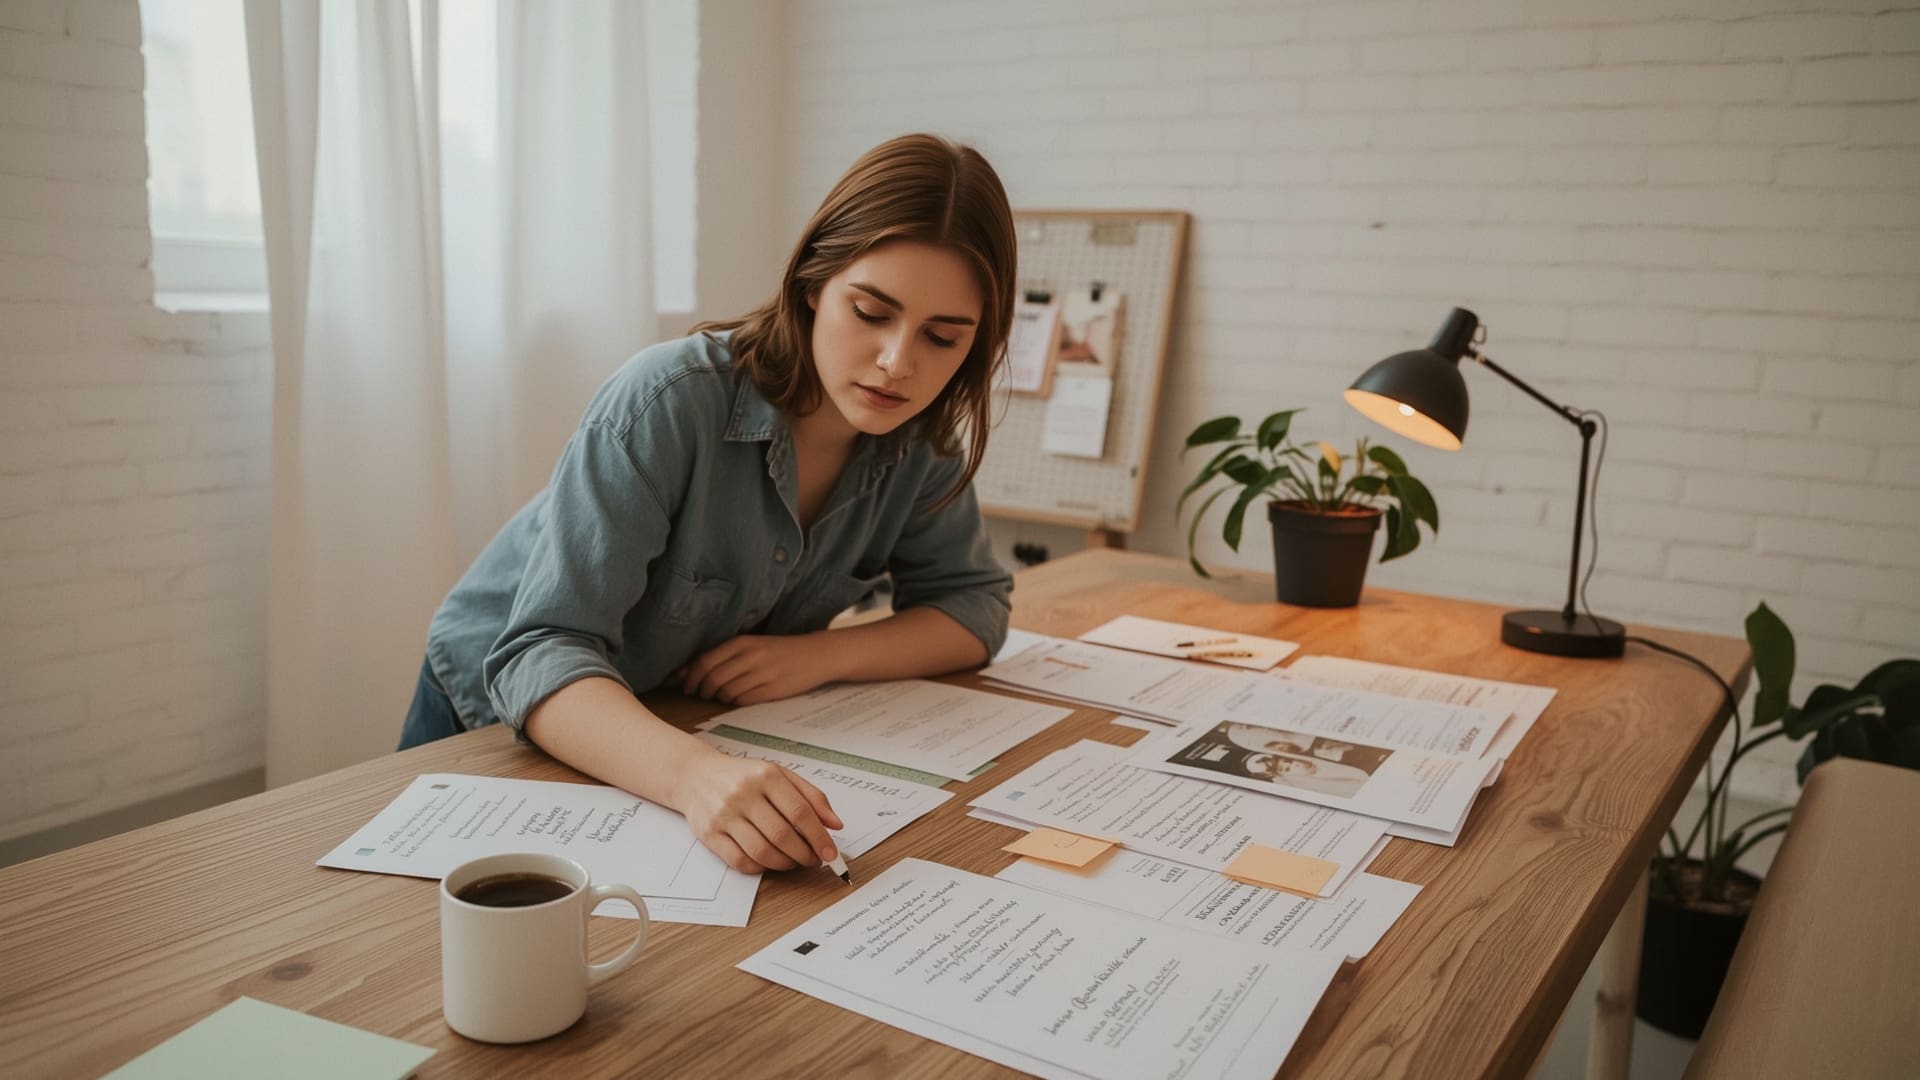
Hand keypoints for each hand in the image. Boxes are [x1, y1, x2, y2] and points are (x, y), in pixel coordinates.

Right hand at [673, 749, 845, 873]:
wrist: (696, 776)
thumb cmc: (742, 776)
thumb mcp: (779, 775)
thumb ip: (811, 796)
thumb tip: (835, 824)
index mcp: (766, 776)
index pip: (800, 812)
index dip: (819, 837)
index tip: (830, 853)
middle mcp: (743, 794)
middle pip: (782, 835)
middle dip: (804, 854)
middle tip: (813, 860)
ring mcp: (724, 815)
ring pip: (762, 852)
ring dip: (785, 864)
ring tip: (793, 862)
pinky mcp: (710, 834)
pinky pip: (740, 861)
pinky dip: (760, 867)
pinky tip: (769, 862)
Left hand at [679, 633, 840, 704]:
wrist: (815, 655)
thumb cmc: (777, 651)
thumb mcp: (750, 646)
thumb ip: (719, 657)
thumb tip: (682, 674)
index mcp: (742, 642)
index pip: (704, 662)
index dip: (690, 678)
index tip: (686, 687)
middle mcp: (751, 656)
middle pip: (712, 679)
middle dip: (702, 691)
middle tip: (702, 694)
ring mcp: (762, 674)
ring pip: (726, 693)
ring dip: (719, 698)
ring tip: (723, 695)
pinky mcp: (772, 691)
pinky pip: (742, 701)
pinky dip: (735, 702)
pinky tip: (740, 697)